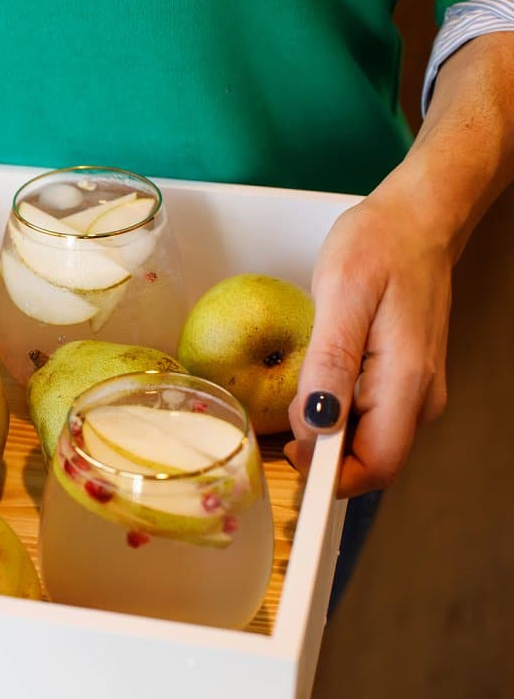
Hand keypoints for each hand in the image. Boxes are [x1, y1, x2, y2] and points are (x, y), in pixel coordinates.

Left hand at [285, 188, 452, 496]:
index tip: (288, 458)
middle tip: (279, 413)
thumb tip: (318, 424)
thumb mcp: (342, 296)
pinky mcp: (401, 381)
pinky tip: (312, 383)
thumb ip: (331, 364)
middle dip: (321, 456)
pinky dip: (333, 413)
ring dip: (324, 435)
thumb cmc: (378, 247)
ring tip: (294, 391)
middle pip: (368, 460)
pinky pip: (365, 417)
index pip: (377, 466)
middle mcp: (418, 398)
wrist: (415, 219)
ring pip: (364, 441)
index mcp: (407, 382)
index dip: (330, 479)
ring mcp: (413, 391)